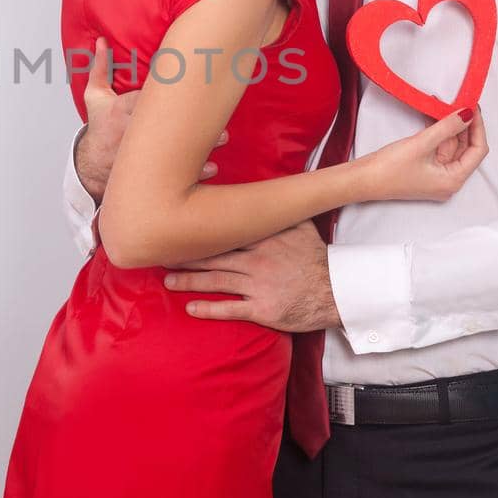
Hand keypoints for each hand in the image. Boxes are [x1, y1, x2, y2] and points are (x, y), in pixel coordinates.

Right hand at [75, 36, 225, 201]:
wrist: (90, 165)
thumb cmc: (100, 127)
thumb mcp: (95, 97)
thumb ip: (100, 68)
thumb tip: (102, 40)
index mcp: (120, 112)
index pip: (143, 99)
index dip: (163, 91)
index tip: (184, 81)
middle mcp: (131, 134)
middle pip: (163, 125)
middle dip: (188, 121)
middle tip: (216, 115)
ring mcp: (141, 156)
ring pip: (174, 152)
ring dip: (201, 147)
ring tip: (222, 139)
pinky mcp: (149, 172)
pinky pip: (175, 174)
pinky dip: (194, 173)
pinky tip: (212, 166)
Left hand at [159, 220, 338, 331]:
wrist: (337, 291)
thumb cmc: (316, 258)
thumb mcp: (301, 226)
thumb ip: (279, 210)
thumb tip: (266, 189)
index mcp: (263, 237)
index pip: (224, 230)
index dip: (199, 229)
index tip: (176, 226)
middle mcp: (257, 258)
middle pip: (213, 254)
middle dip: (185, 255)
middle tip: (160, 254)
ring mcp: (258, 284)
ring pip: (215, 280)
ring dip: (189, 281)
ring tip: (168, 281)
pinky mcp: (262, 308)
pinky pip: (230, 308)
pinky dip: (209, 309)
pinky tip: (190, 308)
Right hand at [354, 107, 487, 202]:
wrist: (362, 180)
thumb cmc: (389, 169)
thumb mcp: (421, 144)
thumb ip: (448, 127)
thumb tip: (468, 114)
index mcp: (453, 180)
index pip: (477, 150)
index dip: (477, 127)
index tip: (472, 107)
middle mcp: (448, 180)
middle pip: (465, 148)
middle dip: (462, 125)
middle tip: (460, 102)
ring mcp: (436, 176)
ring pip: (450, 147)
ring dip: (448, 127)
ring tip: (443, 106)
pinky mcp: (424, 169)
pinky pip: (438, 148)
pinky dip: (437, 133)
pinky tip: (433, 117)